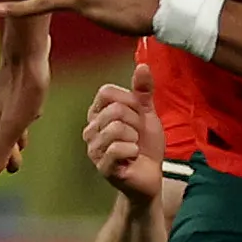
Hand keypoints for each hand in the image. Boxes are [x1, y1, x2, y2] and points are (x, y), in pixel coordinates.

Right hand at [0, 43, 48, 180]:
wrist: (26, 49)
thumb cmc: (23, 88)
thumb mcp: (14, 125)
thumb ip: (0, 151)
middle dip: (2, 155)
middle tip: (11, 168)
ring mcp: (7, 98)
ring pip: (10, 123)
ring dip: (14, 137)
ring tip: (20, 147)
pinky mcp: (21, 86)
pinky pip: (19, 107)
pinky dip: (23, 118)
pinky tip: (32, 113)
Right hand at [83, 62, 163, 203]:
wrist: (150, 176)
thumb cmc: (145, 146)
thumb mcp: (147, 114)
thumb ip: (143, 91)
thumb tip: (143, 66)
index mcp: (98, 114)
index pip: (107, 92)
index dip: (130, 102)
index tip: (136, 116)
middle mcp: (91, 129)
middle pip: (115, 110)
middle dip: (136, 123)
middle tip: (137, 136)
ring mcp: (94, 148)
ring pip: (117, 129)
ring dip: (135, 138)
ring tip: (134, 147)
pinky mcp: (102, 166)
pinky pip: (118, 148)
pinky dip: (133, 151)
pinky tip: (132, 157)